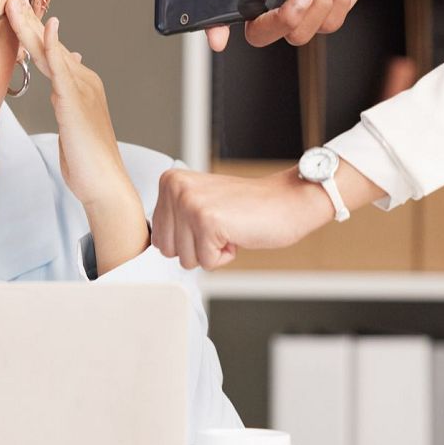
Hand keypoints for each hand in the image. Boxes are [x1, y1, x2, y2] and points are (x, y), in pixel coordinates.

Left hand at [5, 0, 146, 273]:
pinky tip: (48, 28)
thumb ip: (66, 94)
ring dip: (32, 24)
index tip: (15, 7)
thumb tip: (64, 67)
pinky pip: (63, 70)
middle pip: (49, 43)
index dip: (32, 27)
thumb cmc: (88, 160)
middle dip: (29, 16)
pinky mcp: (77, 104)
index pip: (50, 50)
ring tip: (15, 2)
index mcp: (78, 85)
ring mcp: (82, 90)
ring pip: (51, 51)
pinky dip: (55, 47)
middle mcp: (82, 81)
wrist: (105, 185)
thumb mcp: (73, 121)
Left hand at [152, 168, 334, 269]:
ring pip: (185, 259)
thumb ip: (174, 218)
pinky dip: (225, 256)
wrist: (288, 201)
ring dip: (210, 252)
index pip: (157, 236)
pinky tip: (237, 234)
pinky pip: (207, 262)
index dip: (187, 239)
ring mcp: (190, 204)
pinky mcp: (207, 221)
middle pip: (167, 250)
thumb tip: (156, 245)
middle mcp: (175, 188)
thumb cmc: (249, 207)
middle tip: (220, 226)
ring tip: (229, 228)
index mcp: (169, 182)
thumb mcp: (200, 202)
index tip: (209, 221)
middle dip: (195, 248)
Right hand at [205, 0, 368, 51]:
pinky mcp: (324, 16)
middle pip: (260, 35)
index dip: (215, 29)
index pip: (220, 14)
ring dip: (313, 8)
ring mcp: (297, 13)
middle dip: (282, 20)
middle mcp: (268, 4)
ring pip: (297, 35)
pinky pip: (328, 25)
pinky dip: (336, 5)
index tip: (218, 38)